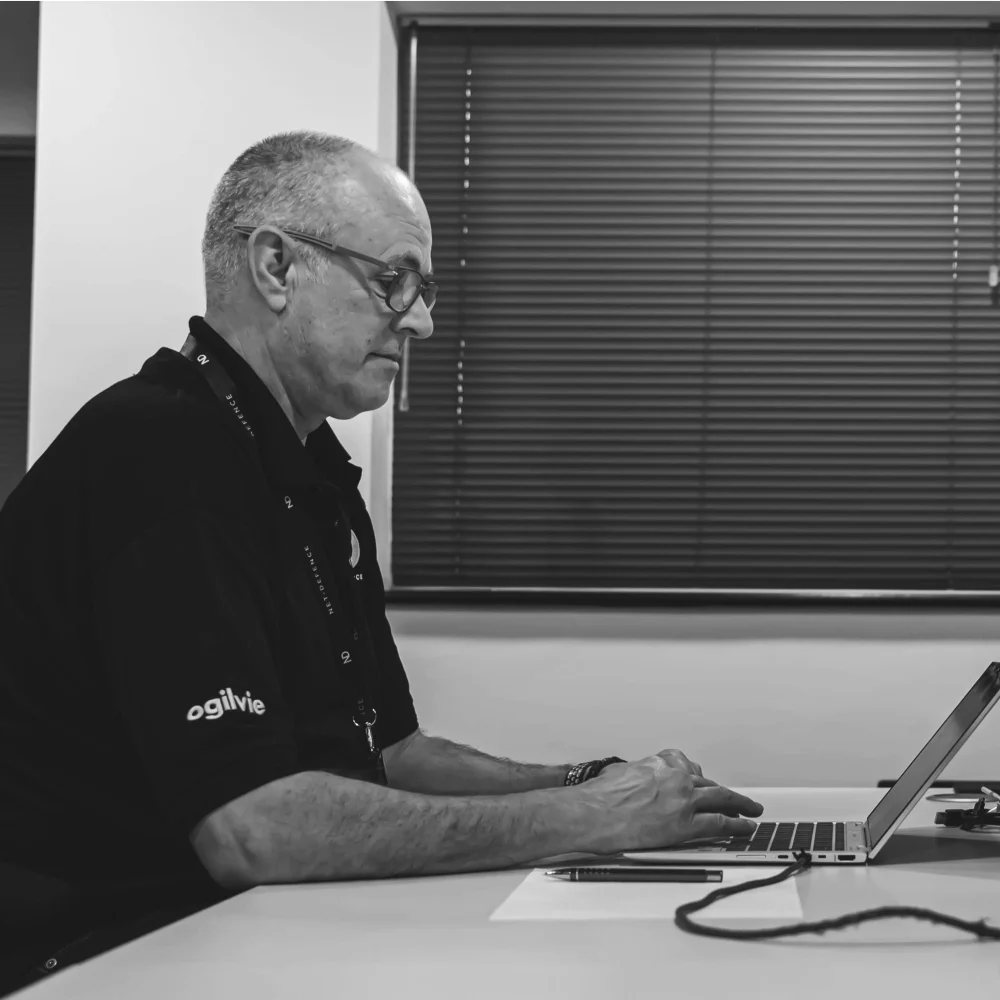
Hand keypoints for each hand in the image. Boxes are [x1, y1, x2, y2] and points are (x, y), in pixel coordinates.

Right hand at [580, 753, 762, 854]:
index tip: (703, 781)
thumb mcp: (618, 773)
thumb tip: (631, 781)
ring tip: (752, 809)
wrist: (590, 814)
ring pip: (721, 799)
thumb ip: (634, 775)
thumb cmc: (597, 797)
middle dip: (725, 791)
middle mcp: (674, 778)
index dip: (698, 777)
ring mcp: (682, 800)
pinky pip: (720, 824)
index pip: (686, 767)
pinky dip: (737, 826)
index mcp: (658, 764)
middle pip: (708, 783)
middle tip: (738, 798)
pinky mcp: (685, 825)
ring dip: (740, 804)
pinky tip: (745, 828)